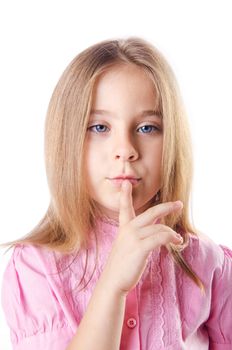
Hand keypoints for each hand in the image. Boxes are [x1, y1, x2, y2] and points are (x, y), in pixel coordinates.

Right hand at [101, 180, 182, 295]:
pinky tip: (176, 241)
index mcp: (124, 229)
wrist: (112, 282)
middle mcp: (128, 230)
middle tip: (178, 204)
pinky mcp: (140, 247)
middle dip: (166, 207)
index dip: (125, 195)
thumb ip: (138, 237)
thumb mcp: (126, 247)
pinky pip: (161, 237)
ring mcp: (134, 238)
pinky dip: (171, 238)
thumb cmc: (121, 266)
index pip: (124, 208)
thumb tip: (158, 235)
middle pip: (151, 213)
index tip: (126, 183)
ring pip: (160, 227)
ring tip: (178, 239)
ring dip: (172, 232)